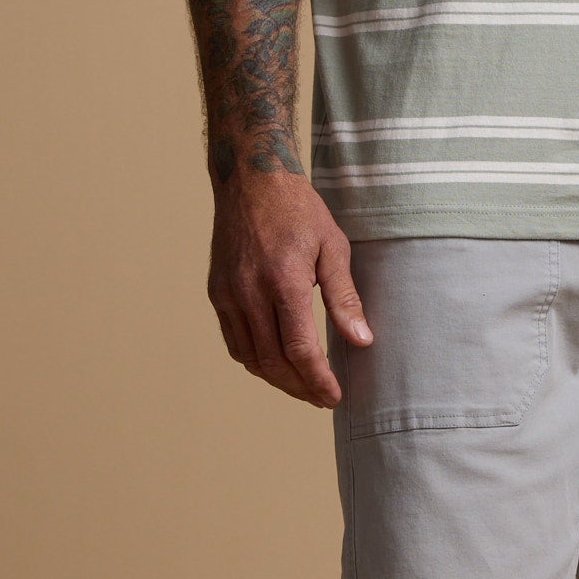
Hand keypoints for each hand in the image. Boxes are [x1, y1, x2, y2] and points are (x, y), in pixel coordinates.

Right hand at [207, 170, 371, 409]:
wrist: (251, 180)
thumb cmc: (299, 211)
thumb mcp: (334, 248)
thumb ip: (344, 298)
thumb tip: (362, 341)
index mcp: (284, 279)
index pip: (300, 349)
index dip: (317, 380)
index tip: (333, 396)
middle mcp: (250, 291)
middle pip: (273, 361)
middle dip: (299, 387)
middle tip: (321, 398)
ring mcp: (228, 293)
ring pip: (250, 357)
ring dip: (276, 379)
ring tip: (302, 386)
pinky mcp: (216, 292)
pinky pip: (234, 340)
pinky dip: (254, 360)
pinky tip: (275, 363)